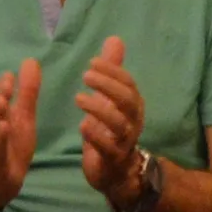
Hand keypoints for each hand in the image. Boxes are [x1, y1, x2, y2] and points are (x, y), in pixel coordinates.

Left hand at [74, 36, 148, 210]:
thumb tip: (114, 39)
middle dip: (108, 85)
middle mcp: (133, 122)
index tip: (92, 62)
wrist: (116, 172)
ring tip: (78, 98)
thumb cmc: (110, 130)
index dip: (112, 71)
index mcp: (133, 105)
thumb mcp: (111, 98)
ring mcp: (125, 141)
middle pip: (128, 100)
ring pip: (119, 124)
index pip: (128, 83)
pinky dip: (96, 136)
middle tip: (85, 75)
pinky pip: (109, 148)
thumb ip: (112, 71)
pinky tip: (82, 126)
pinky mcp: (113, 159)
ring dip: (99, 109)